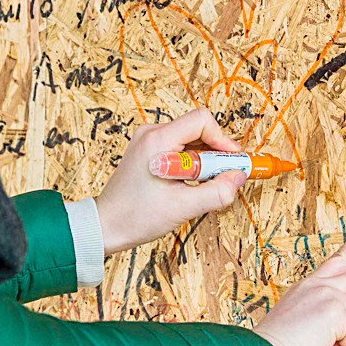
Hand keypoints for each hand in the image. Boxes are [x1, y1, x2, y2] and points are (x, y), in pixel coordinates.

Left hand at [94, 109, 248, 255]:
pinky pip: (178, 148)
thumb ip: (217, 192)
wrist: (106, 225)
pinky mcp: (147, 151)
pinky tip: (187, 184)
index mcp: (158, 141)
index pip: (201, 120)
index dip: (222, 139)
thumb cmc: (136, 216)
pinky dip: (190, 163)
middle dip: (214, 153)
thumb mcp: (183, 208)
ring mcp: (148, 141)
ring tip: (199, 185)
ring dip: (202, 160)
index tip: (232, 162)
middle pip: (197, 129)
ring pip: (189, 139)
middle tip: (221, 178)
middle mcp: (151, 134)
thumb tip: (239, 177)